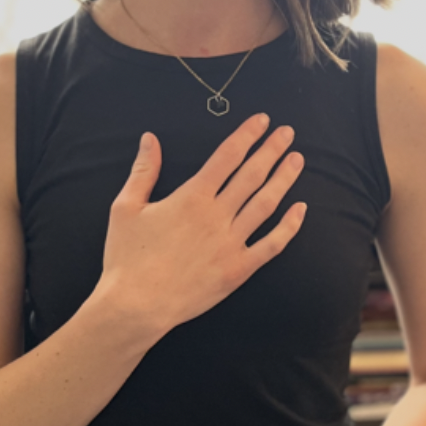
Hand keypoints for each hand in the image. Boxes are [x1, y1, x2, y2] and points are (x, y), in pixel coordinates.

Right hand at [99, 114, 305, 335]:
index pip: (227, 156)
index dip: (247, 135)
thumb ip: (143, 171)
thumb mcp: (126, 207)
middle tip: (288, 132)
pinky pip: (271, 245)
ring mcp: (231, 243)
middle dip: (271, 150)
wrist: (136, 305)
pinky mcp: (238, 270)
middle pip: (252, 175)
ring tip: (297, 160)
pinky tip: (300, 209)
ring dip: (284, 180)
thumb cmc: (127, 257)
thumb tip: (150, 138)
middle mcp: (216, 216)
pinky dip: (289, 227)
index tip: (263, 121)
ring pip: (266, 204)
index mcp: (191, 197)